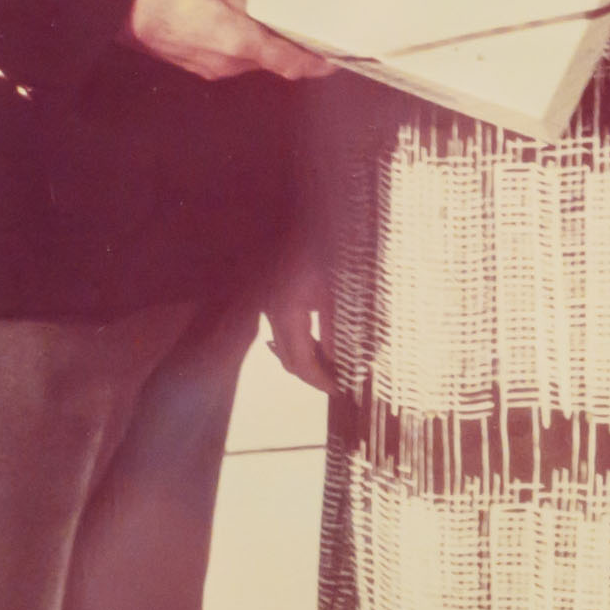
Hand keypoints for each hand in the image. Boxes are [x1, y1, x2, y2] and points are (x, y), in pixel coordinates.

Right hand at [126, 0, 333, 80]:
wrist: (114, 8)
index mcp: (239, 43)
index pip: (291, 63)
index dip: (319, 63)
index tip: (340, 55)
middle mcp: (229, 64)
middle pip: (275, 60)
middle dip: (297, 45)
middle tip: (319, 22)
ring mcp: (210, 66)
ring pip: (254, 58)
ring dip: (271, 41)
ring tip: (287, 13)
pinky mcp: (195, 61)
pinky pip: (233, 55)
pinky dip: (249, 40)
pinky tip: (248, 15)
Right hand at [262, 248, 334, 390]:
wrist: (302, 220)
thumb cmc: (322, 248)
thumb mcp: (334, 290)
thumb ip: (334, 328)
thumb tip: (340, 360)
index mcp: (287, 312)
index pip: (301, 362)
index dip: (320, 380)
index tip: (339, 390)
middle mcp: (273, 313)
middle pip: (289, 360)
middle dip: (313, 376)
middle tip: (339, 383)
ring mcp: (269, 308)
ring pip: (284, 349)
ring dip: (307, 363)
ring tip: (334, 367)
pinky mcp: (272, 301)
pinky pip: (284, 334)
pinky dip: (301, 346)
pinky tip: (320, 345)